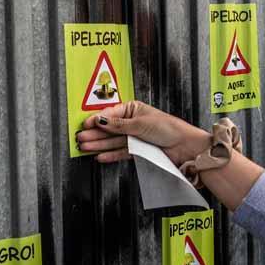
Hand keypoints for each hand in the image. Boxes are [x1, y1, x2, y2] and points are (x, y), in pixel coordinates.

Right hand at [75, 101, 211, 164]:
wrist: (184, 146)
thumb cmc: (168, 128)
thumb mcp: (139, 123)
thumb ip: (118, 124)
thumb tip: (101, 120)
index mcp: (133, 109)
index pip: (110, 114)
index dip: (96, 120)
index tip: (85, 125)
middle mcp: (132, 122)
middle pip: (109, 129)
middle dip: (94, 134)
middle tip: (80, 138)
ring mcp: (134, 137)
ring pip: (113, 141)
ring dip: (99, 145)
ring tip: (85, 148)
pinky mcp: (138, 150)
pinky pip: (120, 152)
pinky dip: (110, 154)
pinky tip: (100, 155)